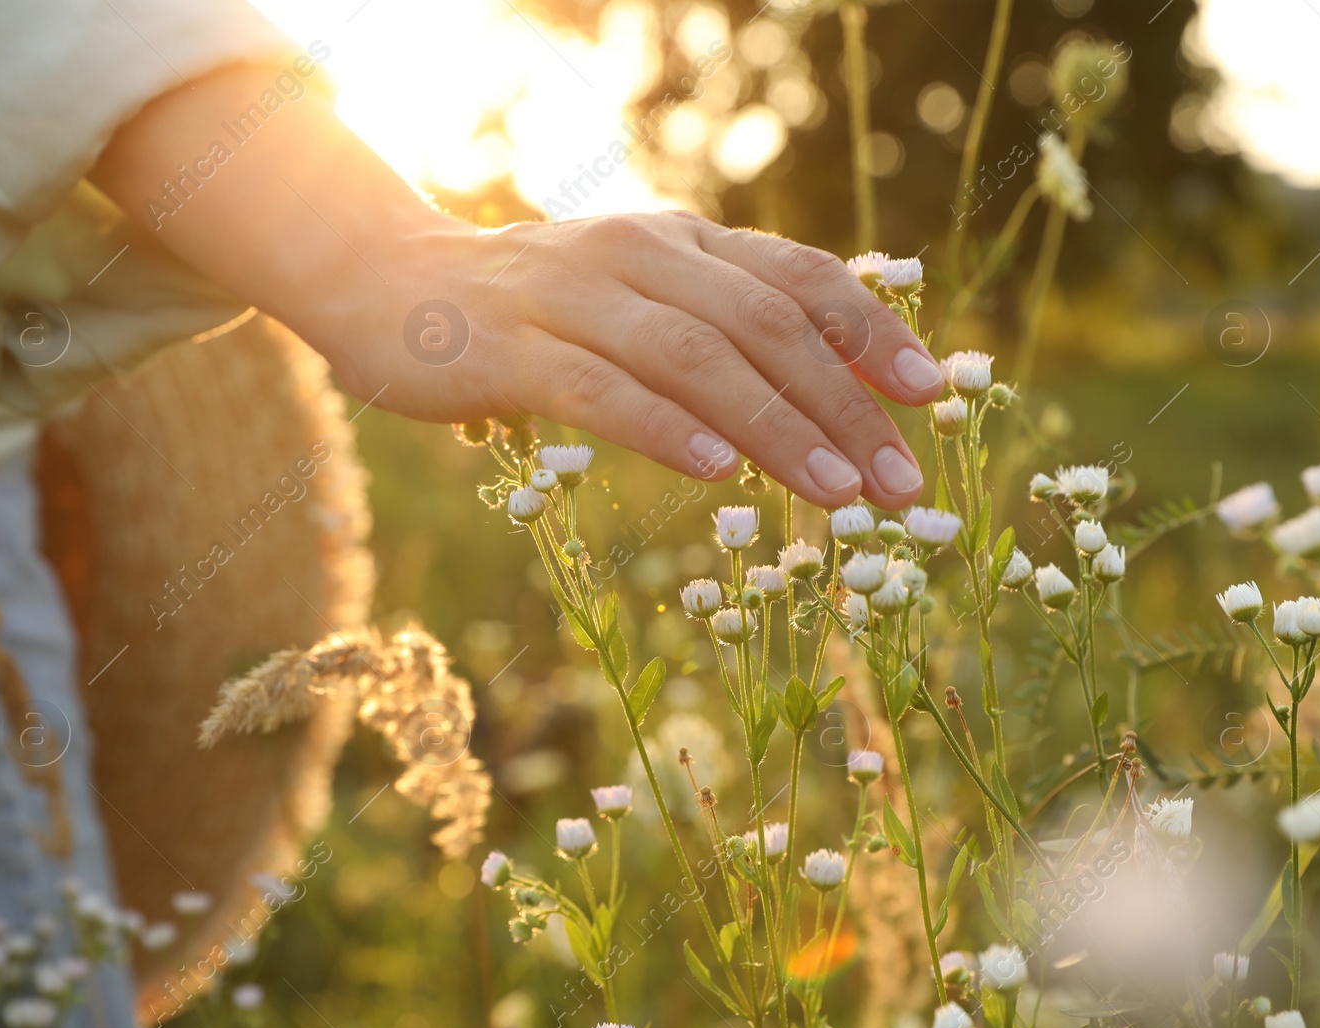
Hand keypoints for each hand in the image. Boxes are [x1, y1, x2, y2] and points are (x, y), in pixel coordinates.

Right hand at [93, 65, 941, 507]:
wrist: (390, 281)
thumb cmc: (532, 310)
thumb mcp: (636, 296)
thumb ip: (716, 325)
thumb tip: (825, 386)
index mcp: (680, 242)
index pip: (798, 277)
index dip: (872, 332)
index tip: (930, 395)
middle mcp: (639, 257)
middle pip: (766, 327)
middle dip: (846, 405)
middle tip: (900, 481)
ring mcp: (574, 300)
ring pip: (698, 360)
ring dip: (779, 427)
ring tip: (839, 493)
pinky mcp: (512, 350)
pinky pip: (605, 391)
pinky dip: (666, 428)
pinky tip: (717, 471)